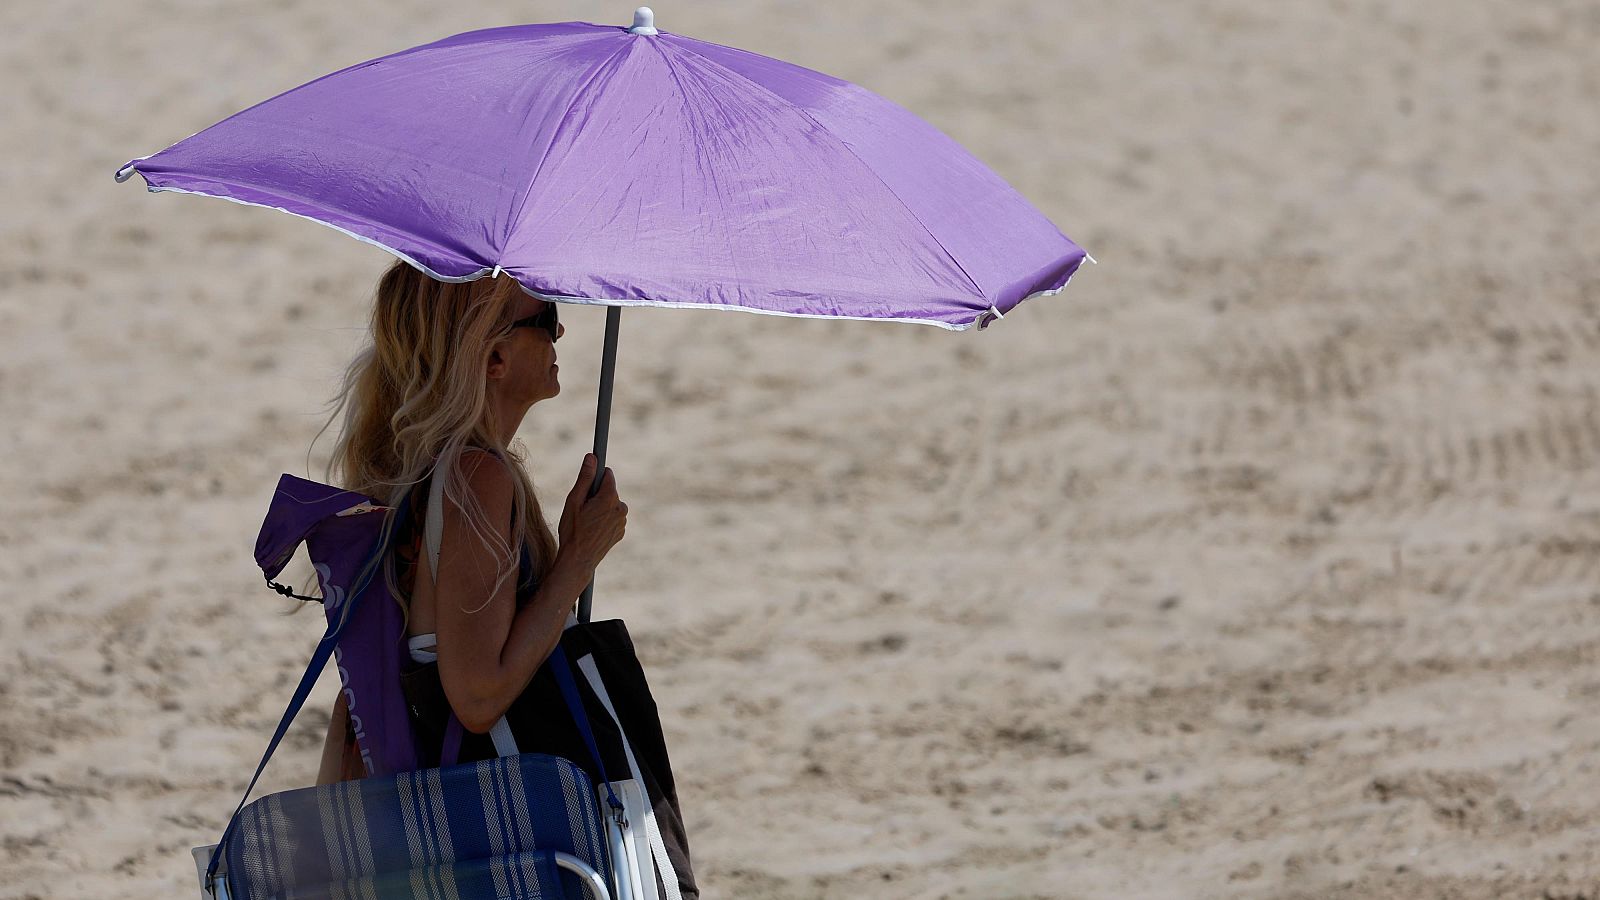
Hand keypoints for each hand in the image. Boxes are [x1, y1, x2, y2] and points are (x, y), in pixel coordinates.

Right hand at [556, 453, 626, 580]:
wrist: (578, 561)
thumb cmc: (572, 531)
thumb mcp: (574, 501)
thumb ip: (585, 478)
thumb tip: (592, 457)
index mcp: (610, 498)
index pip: (608, 475)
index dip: (595, 478)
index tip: (587, 482)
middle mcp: (621, 508)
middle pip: (609, 491)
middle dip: (596, 495)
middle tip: (582, 509)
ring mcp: (622, 521)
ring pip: (611, 505)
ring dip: (601, 509)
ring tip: (586, 523)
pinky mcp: (621, 532)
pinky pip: (613, 518)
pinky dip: (604, 521)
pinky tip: (592, 531)